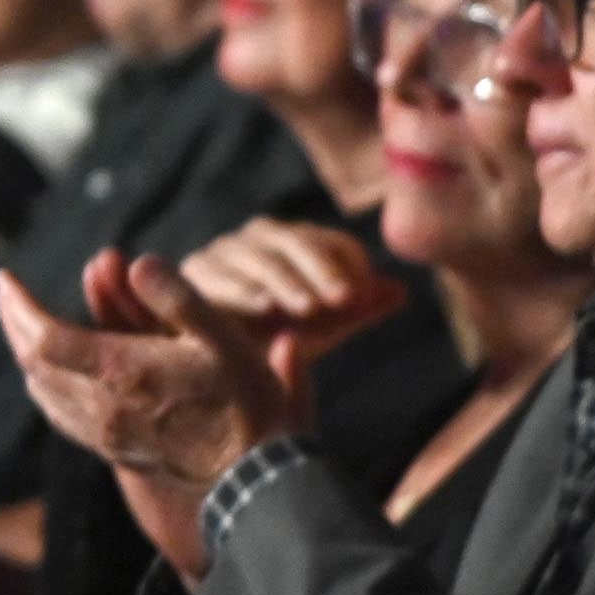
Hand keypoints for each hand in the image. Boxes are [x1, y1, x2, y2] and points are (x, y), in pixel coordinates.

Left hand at [0, 253, 303, 495]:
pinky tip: (50, 372)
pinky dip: (44, 384)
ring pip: (42, 389)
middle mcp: (100, 406)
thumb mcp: (220, 336)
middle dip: (14, 322)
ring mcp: (102, 432)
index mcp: (120, 372)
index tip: (5, 278)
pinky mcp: (111, 450)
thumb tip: (135, 262)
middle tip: (7, 291)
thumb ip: (174, 296)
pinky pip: (59, 414)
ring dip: (27, 352)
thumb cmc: (243, 401)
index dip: (18, 305)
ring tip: (24, 322)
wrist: (250, 478)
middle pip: (32, 361)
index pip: (43, 336)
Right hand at [174, 219, 405, 348]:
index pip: (336, 244)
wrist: (213, 358)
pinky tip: (263, 308)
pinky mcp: (196, 267)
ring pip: (261, 258)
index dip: (353, 269)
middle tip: (342, 301)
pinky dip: (243, 290)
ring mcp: (228, 248)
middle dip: (322, 273)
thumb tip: (399, 292)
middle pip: (297, 243)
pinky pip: (222, 274)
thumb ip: (358, 310)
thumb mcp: (324, 327)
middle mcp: (264, 236)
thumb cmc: (276, 338)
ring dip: (287, 283)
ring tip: (306, 309)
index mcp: (303, 243)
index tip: (363, 300)